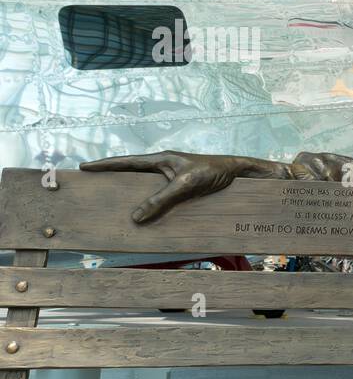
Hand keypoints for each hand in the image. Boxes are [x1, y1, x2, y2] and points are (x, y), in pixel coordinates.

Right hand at [81, 152, 253, 222]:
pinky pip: (161, 198)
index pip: (126, 162)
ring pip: (146, 188)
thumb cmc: (215, 172)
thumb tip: (136, 218)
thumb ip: (161, 200)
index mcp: (161, 160)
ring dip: (134, 197)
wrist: (241, 173)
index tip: (84, 167)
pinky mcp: (184, 189)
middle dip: (114, 180)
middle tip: (94, 188)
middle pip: (132, 175)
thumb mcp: (185, 186)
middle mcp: (165, 167)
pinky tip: (148, 218)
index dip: (105, 165)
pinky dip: (152, 206)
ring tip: (115, 208)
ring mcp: (174, 178)